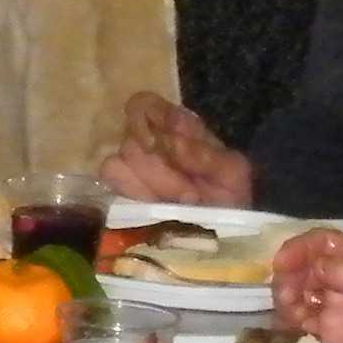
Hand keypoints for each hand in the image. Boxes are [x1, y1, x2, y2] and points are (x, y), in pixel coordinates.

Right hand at [102, 92, 253, 206]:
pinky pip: (110, 188)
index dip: (145, 121)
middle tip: (189, 196)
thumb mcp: (233, 174)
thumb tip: (171, 145)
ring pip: (116, 165)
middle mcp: (148, 144)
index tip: (158, 146)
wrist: (224, 237)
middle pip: (131, 141)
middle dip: (161, 173)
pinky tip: (154, 211)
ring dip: (149, 189)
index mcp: (175, 128)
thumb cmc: (230, 199)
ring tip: (175, 207)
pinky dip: (133, 198)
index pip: (143, 105)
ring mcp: (131, 171)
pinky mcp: (119, 197)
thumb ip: (206, 154)